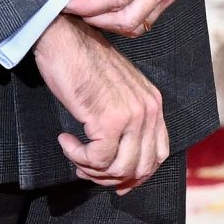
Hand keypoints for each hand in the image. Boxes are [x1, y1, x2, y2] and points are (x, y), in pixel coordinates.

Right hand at [31, 14, 168, 192]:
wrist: (65, 40)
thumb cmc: (83, 65)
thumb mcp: (116, 94)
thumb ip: (125, 123)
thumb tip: (120, 163)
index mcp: (153, 103)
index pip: (158, 154)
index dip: (138, 174)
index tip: (117, 182)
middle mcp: (149, 109)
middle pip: (140, 167)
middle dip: (111, 178)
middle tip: (86, 169)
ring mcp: (132, 115)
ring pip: (119, 168)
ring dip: (92, 169)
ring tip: (75, 155)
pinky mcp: (109, 120)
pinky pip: (97, 160)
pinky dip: (77, 157)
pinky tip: (66, 140)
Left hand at [60, 0, 186, 37]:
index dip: (87, 5)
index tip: (66, 1)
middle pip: (128, 19)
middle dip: (96, 19)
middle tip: (73, 7)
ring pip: (137, 24)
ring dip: (109, 22)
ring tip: (87, 8)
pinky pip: (146, 17)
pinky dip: (123, 18)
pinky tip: (106, 7)